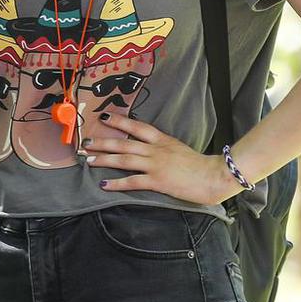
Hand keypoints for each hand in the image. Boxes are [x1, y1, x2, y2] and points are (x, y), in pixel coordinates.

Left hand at [82, 115, 241, 206]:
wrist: (214, 176)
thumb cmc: (200, 166)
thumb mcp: (180, 149)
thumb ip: (164, 148)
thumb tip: (150, 149)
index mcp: (163, 140)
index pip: (137, 126)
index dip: (120, 121)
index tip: (104, 117)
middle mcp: (156, 150)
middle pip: (124, 142)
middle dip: (103, 142)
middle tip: (86, 142)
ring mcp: (156, 164)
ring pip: (124, 159)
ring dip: (104, 159)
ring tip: (89, 160)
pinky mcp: (158, 181)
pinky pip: (133, 181)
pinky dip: (117, 183)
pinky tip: (104, 184)